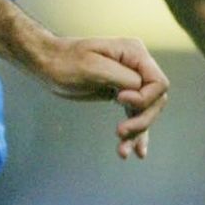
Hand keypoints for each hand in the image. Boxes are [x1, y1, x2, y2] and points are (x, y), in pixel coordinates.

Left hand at [33, 35, 167, 158]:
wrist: (46, 63)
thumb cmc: (65, 62)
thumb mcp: (92, 67)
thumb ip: (122, 77)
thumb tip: (140, 90)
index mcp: (134, 52)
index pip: (158, 83)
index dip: (144, 98)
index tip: (119, 100)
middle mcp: (137, 65)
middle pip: (156, 100)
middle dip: (142, 120)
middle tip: (119, 133)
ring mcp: (130, 80)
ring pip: (146, 111)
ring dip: (137, 132)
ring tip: (123, 152)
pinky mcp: (121, 94)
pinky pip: (135, 114)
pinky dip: (135, 133)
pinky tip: (135, 152)